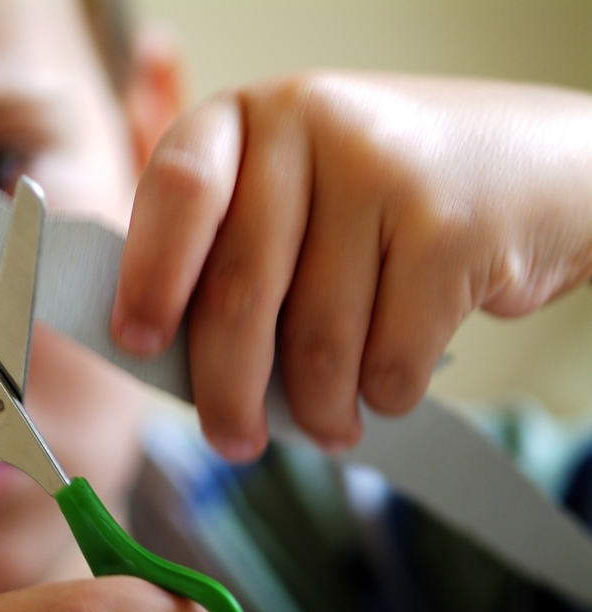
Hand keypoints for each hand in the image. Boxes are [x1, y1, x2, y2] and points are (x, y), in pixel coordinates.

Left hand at [112, 73, 591, 458]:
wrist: (525, 168)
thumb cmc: (373, 202)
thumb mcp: (289, 195)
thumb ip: (225, 253)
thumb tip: (166, 359)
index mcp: (246, 117)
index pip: (180, 189)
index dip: (151, 275)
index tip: (138, 345)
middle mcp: (309, 125)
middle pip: (241, 287)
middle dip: (227, 388)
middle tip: (232, 441)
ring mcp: (384, 171)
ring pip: (317, 340)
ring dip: (316, 408)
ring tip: (326, 422)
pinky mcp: (450, 231)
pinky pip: (389, 360)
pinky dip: (382, 397)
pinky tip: (383, 388)